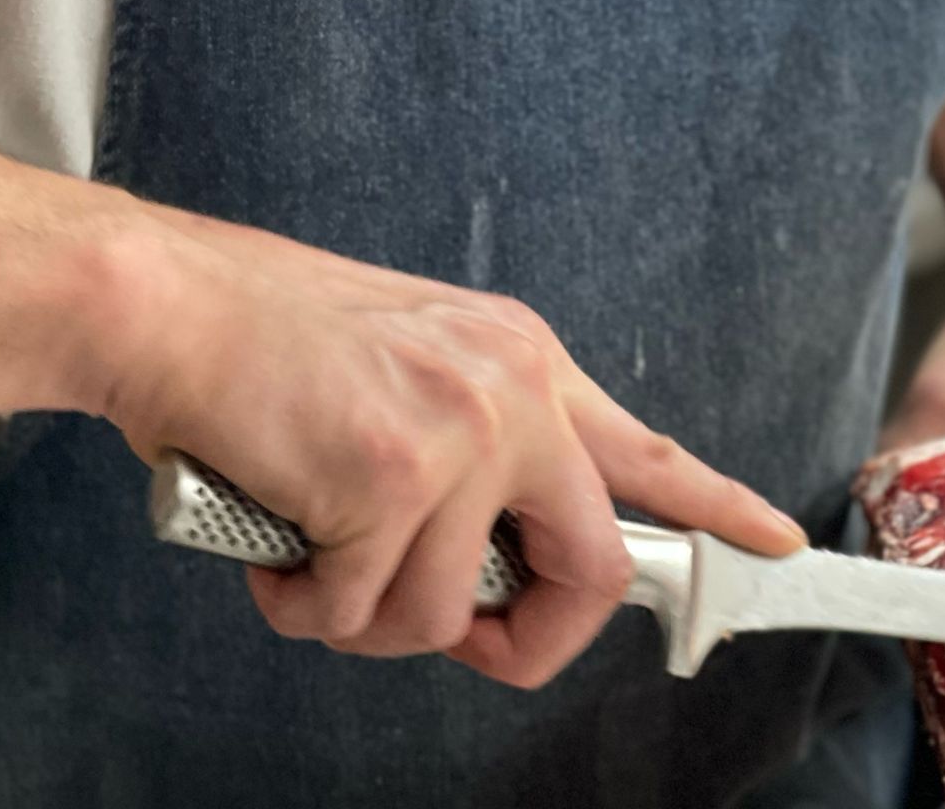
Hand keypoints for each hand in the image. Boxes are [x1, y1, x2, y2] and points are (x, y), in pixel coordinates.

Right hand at [74, 201, 803, 689]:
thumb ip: (472, 453)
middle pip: (592, 571)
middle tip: (455, 638)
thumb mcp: (408, 369)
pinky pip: (363, 616)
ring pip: (450, 617)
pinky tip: (274, 542)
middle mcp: (513, 386)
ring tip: (308, 549)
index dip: (720, 510)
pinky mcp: (393, 476)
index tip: (777, 546)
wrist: (167, 303)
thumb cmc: (261, 343)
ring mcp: (462, 429)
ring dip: (365, 617)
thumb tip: (490, 571)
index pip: (649, 449)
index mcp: (521, 358)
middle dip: (521, 641)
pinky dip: (304, 607)